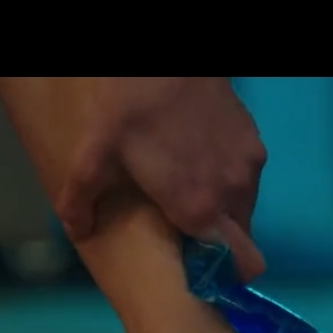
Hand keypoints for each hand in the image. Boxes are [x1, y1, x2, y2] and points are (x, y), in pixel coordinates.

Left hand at [56, 78, 268, 281]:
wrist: (163, 57)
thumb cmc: (128, 107)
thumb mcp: (92, 155)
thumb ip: (81, 202)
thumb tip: (79, 231)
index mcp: (200, 208)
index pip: (239, 265)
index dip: (223, 274)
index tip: (199, 269)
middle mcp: (235, 192)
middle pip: (240, 239)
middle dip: (216, 242)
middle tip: (181, 226)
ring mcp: (250, 164)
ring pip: (242, 206)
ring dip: (221, 207)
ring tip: (186, 187)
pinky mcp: (254, 139)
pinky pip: (245, 176)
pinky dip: (226, 177)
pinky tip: (196, 158)